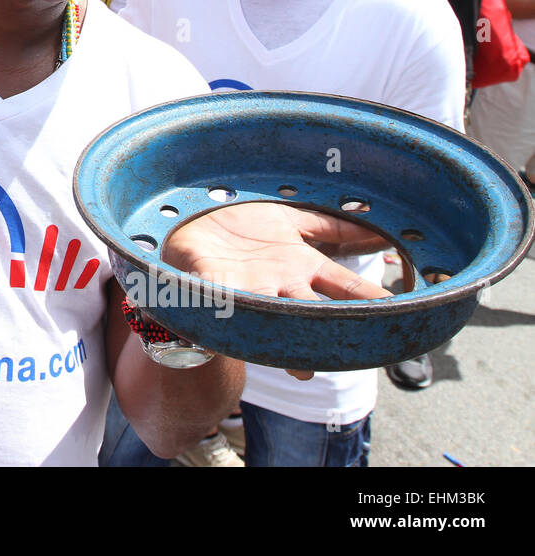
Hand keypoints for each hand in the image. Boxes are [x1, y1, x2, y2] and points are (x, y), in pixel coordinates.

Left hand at [163, 204, 389, 379]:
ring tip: (302, 370)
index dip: (374, 304)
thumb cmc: (240, 225)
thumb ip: (331, 227)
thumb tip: (378, 230)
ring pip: (278, 322)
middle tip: (355, 354)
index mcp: (303, 268)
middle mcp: (282, 286)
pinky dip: (230, 316)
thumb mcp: (290, 221)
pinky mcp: (214, 289)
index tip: (401, 316)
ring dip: (289, 345)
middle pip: (318, 315)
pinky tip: (234, 327)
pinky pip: (226, 303)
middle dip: (334, 336)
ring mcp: (250, 291)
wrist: (190, 221)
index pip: (349, 291)